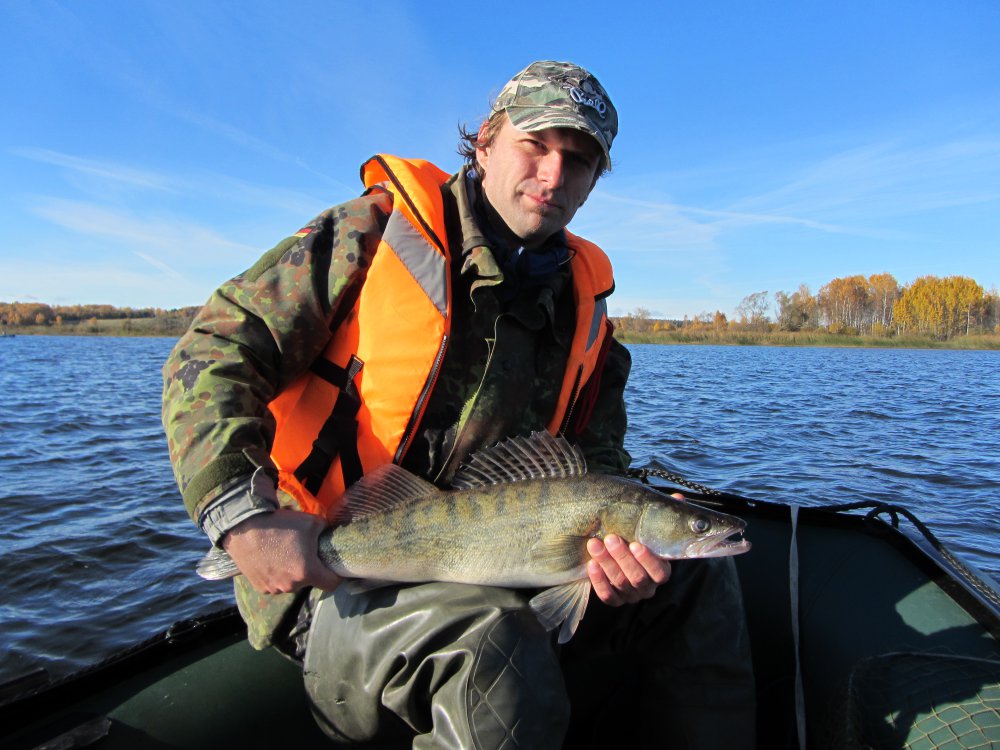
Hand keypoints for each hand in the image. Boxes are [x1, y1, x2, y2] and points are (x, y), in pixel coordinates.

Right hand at [222, 508, 341, 594]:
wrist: (245, 527)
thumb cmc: (280, 524)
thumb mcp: (312, 522)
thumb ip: (326, 531)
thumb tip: (330, 534)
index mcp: (307, 572)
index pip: (332, 584)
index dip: (335, 575)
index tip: (332, 568)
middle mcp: (292, 586)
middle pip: (310, 581)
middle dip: (310, 569)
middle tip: (304, 552)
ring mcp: (275, 589)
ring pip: (292, 584)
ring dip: (292, 573)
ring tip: (284, 554)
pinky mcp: (261, 588)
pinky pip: (276, 584)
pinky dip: (276, 575)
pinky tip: (271, 559)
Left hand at [586, 534, 671, 605]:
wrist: (620, 556)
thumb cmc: (634, 542)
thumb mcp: (643, 537)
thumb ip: (643, 531)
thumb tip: (647, 508)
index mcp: (661, 573)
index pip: (659, 573)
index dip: (647, 560)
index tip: (635, 544)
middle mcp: (648, 588)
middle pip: (637, 577)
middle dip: (622, 556)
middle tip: (610, 538)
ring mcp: (631, 596)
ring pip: (620, 582)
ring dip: (607, 562)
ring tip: (595, 545)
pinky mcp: (616, 600)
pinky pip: (607, 594)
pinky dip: (598, 579)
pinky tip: (592, 564)